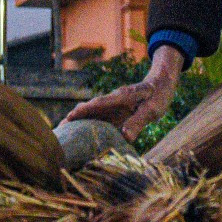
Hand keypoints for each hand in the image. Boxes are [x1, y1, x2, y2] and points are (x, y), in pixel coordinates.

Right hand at [67, 45, 183, 139]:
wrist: (161, 84)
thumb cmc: (158, 95)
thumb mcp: (152, 109)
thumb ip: (138, 122)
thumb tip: (124, 137)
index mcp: (121, 97)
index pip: (99, 103)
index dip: (85, 110)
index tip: (70, 116)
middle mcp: (113, 100)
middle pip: (90, 108)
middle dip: (75, 117)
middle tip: (60, 128)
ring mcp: (113, 106)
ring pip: (92, 114)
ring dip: (79, 122)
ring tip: (64, 133)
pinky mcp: (116, 113)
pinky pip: (100, 120)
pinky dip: (89, 127)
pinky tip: (81, 137)